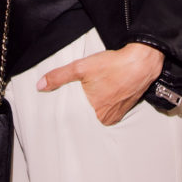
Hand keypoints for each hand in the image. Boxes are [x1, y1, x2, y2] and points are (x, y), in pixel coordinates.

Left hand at [37, 43, 163, 125]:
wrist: (140, 61)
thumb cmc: (113, 65)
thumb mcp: (81, 67)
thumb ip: (59, 77)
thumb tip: (40, 86)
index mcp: (95, 114)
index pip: (75, 114)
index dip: (70, 107)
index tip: (65, 102)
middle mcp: (106, 119)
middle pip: (87, 112)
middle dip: (83, 103)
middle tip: (83, 90)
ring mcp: (117, 114)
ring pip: (98, 110)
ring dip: (95, 101)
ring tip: (95, 88)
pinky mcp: (125, 108)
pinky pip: (109, 107)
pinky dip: (106, 100)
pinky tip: (105, 90)